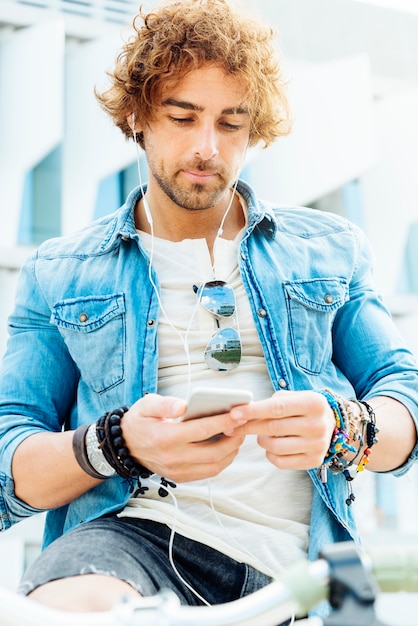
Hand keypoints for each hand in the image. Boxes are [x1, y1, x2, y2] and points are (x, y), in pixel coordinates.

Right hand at [120, 394, 245, 481]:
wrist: (125, 446)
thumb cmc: (140, 421)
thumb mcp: (147, 405)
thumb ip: (165, 404)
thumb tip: (183, 406)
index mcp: (165, 438)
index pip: (202, 430)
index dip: (224, 422)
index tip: (239, 413)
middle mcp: (173, 458)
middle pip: (213, 452)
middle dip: (233, 438)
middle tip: (243, 425)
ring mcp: (177, 471)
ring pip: (214, 466)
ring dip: (231, 452)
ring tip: (237, 435)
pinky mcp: (180, 477)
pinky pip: (207, 472)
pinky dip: (221, 461)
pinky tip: (227, 447)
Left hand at [226, 390, 335, 469]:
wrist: (330, 423)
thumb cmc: (303, 408)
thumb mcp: (292, 397)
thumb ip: (270, 403)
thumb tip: (242, 414)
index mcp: (313, 404)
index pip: (276, 408)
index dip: (252, 411)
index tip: (234, 414)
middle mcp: (317, 425)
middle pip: (273, 428)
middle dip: (249, 426)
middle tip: (234, 425)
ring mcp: (317, 445)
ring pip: (274, 446)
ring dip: (261, 440)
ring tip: (262, 433)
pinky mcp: (313, 461)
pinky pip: (280, 462)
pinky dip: (269, 454)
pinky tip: (272, 445)